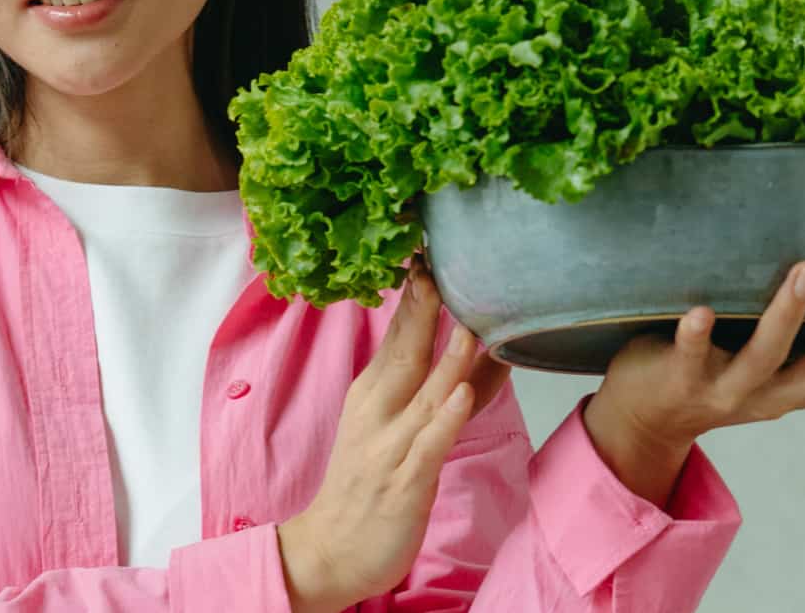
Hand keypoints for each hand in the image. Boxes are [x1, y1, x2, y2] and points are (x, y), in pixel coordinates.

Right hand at [278, 261, 512, 612]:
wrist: (330, 550)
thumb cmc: (367, 483)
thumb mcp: (391, 423)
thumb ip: (431, 386)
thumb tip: (474, 348)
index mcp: (371, 392)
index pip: (395, 334)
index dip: (415, 296)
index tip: (432, 254)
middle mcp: (377, 411)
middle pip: (405, 352)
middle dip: (426, 310)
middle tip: (444, 266)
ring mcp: (389, 446)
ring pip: (422, 394)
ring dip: (448, 357)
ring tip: (471, 322)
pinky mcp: (403, 482)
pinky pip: (428, 446)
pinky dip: (445, 419)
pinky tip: (462, 396)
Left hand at [584, 240, 804, 506]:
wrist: (648, 415)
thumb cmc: (721, 360)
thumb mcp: (775, 349)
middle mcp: (780, 393)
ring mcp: (730, 391)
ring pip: (767, 360)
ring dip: (788, 316)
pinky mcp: (682, 384)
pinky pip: (692, 361)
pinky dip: (697, 337)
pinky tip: (699, 310)